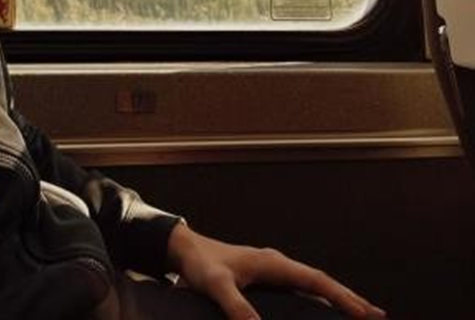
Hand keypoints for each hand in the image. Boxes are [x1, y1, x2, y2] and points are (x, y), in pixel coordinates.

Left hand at [166, 223, 386, 319]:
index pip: (316, 280)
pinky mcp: (266, 278)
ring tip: (360, 312)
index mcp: (273, 263)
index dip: (341, 297)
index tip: (365, 313)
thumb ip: (236, 306)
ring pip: (313, 284)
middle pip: (321, 282)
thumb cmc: (202, 264)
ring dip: (336, 297)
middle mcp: (277, 264)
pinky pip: (300, 289)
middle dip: (349, 297)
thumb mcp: (217, 285)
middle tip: (377, 315)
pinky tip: (323, 310)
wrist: (186, 250)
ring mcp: (273, 270)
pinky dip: (318, 298)